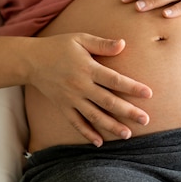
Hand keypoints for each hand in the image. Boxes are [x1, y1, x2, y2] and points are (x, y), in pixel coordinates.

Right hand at [27, 33, 152, 146]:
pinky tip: (99, 142)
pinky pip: (76, 123)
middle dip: (127, 111)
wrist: (31, 61)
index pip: (114, 80)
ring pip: (94, 116)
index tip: (148, 94)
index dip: (132, 87)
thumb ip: (102, 44)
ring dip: (111, 126)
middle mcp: (80, 86)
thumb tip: (123, 44)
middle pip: (108, 101)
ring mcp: (71, 99)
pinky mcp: (63, 107)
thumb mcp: (80, 39)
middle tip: (145, 120)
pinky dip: (87, 133)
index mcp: (87, 68)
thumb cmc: (59, 46)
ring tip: (127, 134)